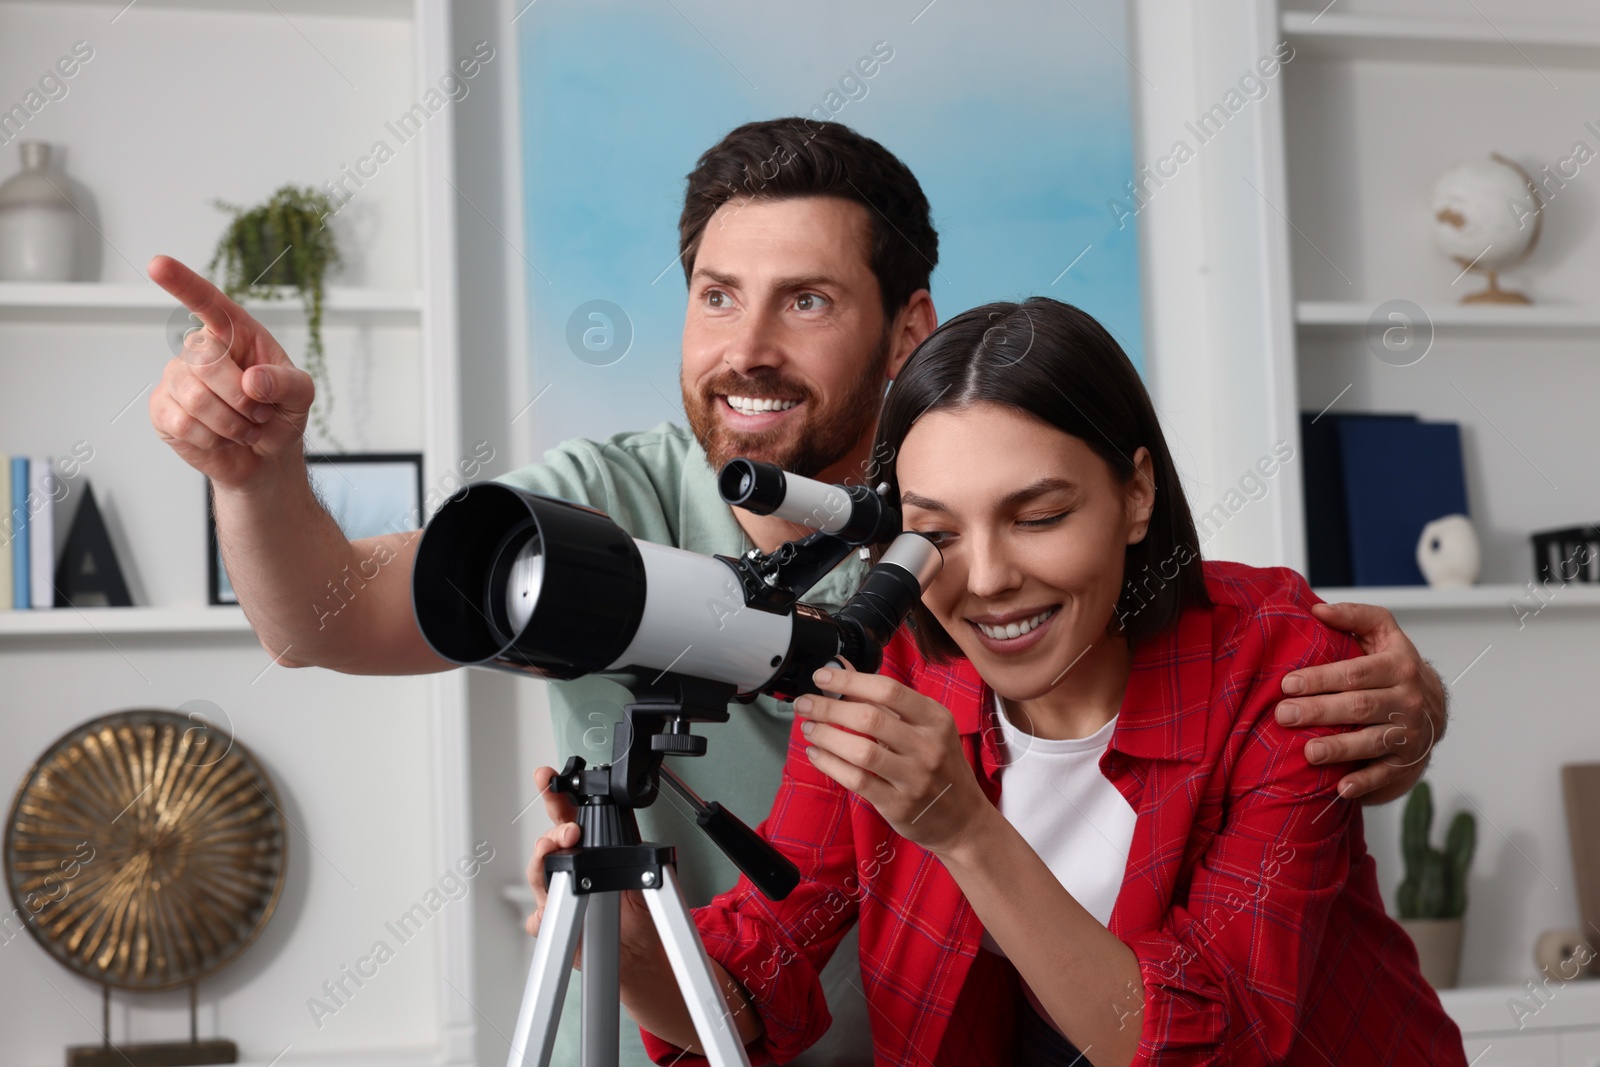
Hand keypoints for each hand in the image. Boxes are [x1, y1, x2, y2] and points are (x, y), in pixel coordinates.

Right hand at [147, 255, 313, 489]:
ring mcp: (176, 378)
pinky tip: (221, 438)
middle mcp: (199, 349)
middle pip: (205, 360)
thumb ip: (287, 383)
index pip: (208, 303)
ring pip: (196, 398)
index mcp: (234, 333)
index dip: (183, 283)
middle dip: (242, 398)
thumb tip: (252, 379)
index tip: (158, 264)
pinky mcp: (163, 410)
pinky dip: (214, 440)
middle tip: (259, 414)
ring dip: (232, 424)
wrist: (265, 458)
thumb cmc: (279, 414)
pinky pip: (184, 424)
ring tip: (244, 428)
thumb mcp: (300, 396)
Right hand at [524, 766, 658, 969]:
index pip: (566, 815)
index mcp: (586, 848)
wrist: (639, 951)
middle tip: (570, 830)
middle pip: (547, 842)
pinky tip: (550, 910)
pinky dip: (543, 913)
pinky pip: (539, 918)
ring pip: (538, 873)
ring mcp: (555, 895)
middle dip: (554, 831)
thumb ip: (628, 840)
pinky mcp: (551, 925)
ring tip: (558, 852)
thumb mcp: (641, 865)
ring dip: (546, 860)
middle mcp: (566, 869)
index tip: (547, 777)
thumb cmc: (637, 910)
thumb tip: (622, 814)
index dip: (554, 794)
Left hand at [795, 665, 985, 853]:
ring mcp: (914, 778)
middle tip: (805, 704)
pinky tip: (816, 754)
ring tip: (809, 728)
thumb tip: (842, 670)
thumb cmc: (940, 765)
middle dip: (828, 708)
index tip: (822, 677)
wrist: (963, 818)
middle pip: (869, 719)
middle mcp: (928, 746)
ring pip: (861, 751)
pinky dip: (830, 764)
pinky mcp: (898, 805)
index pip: (888, 690)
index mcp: (935, 719)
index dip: (850, 681)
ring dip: (826, 736)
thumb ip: (884, 700)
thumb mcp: (924, 726)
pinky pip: (857, 780)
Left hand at [1277, 602, 1447, 803]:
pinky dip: (1364, 783)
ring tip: (1308, 751)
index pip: (1356, 673)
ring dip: (1340, 748)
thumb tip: (1318, 610)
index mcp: (1399, 666)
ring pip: (1372, 741)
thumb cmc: (1395, 667)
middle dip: (1319, 711)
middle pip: (1359, 706)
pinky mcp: (1407, 761)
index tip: (1288, 684)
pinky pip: (1385, 774)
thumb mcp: (1383, 634)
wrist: (1434, 706)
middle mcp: (1409, 700)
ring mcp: (1410, 733)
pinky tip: (1341, 788)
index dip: (1321, 678)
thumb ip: (1355, 617)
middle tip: (1284, 715)